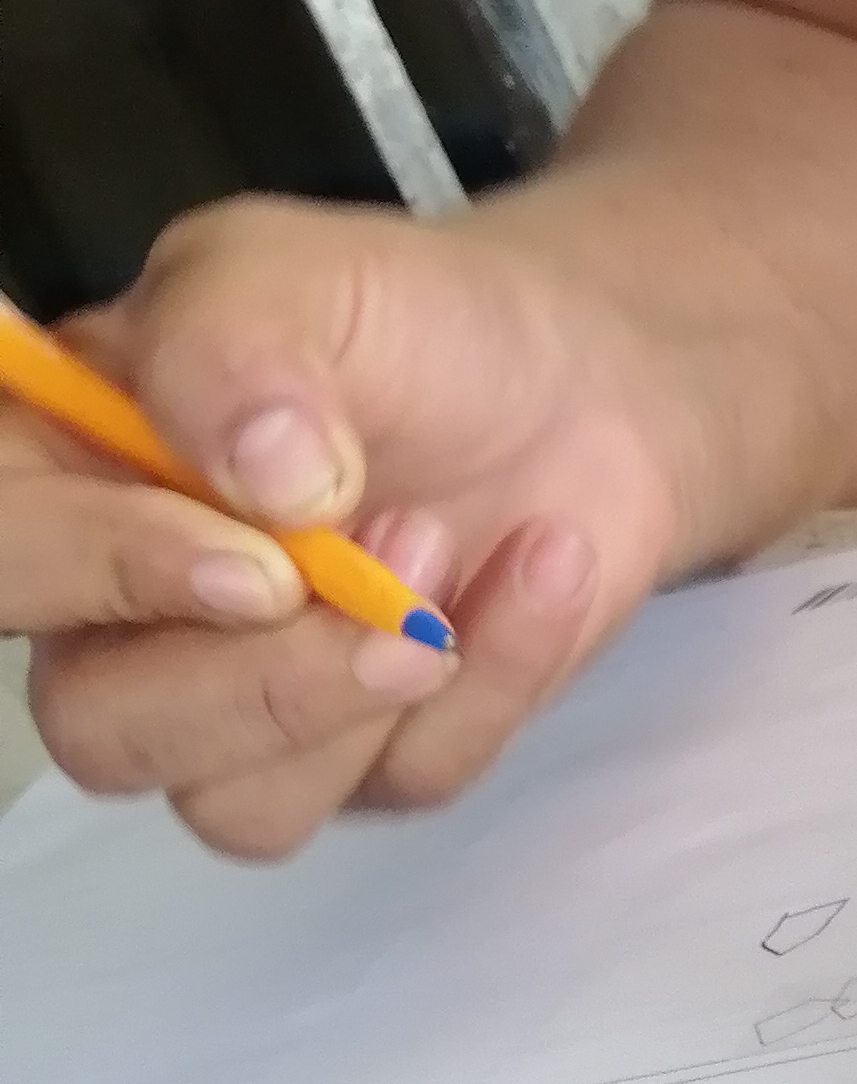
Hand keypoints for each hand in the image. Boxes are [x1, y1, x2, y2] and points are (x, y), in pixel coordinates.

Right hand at [14, 196, 702, 856]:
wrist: (571, 374)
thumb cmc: (398, 323)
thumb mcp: (295, 276)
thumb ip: (235, 348)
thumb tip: (257, 477)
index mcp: (60, 481)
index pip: (3, 568)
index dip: (101, 578)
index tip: (258, 556)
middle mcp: (124, 616)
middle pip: (103, 733)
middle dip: (258, 676)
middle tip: (398, 545)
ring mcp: (245, 704)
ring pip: (244, 807)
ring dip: (368, 687)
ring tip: (457, 535)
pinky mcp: (373, 756)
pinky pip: (407, 783)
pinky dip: (493, 678)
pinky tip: (541, 562)